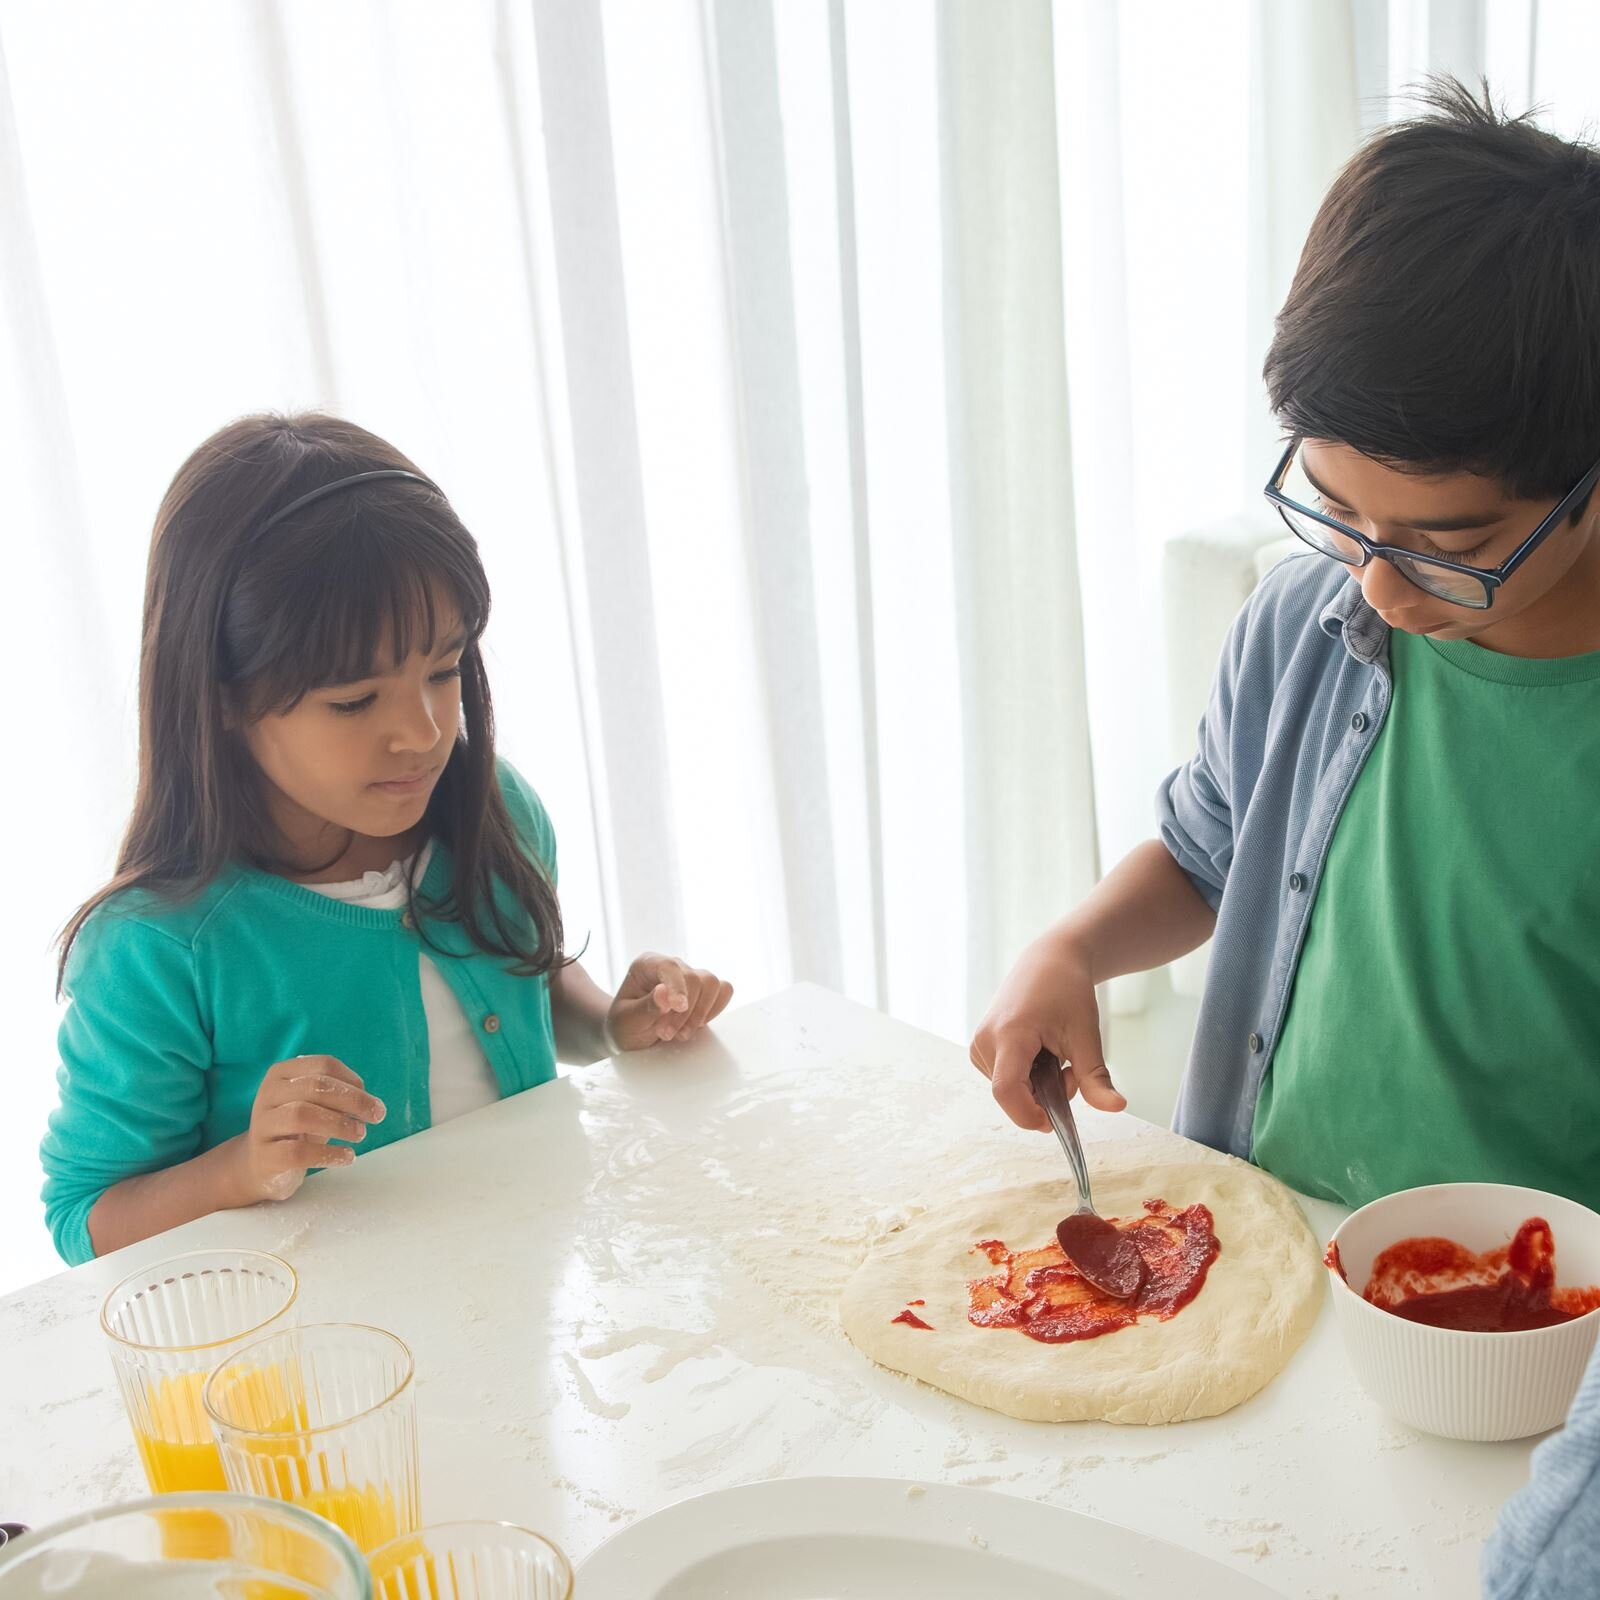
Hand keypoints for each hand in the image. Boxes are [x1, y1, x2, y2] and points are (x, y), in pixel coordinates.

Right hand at [228, 1056, 387, 1203]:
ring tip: (360, 1135)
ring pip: (302, 1115)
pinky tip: (347, 1157)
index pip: (323, 1065)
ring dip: (339, 1124)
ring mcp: (262, 1125)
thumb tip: (371, 1104)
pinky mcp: (264, 1157)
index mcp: (282, 1073)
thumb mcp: (317, 1105)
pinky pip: (297, 1152)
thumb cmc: (297, 1128)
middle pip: (314, 1087)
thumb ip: (339, 1096)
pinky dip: (328, 1154)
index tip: (371, 1101)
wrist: (261, 1165)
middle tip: (377, 1116)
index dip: (353, 1081)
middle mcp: (268, 1094)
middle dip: (353, 1101)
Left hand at [605, 953, 733, 1050]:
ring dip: (700, 1014)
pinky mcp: (703, 991)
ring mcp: (689, 977)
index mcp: (647, 965)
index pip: (670, 967)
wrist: (631, 1035)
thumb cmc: (624, 1026)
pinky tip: (695, 1024)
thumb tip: (664, 993)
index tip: (678, 1008)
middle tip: (666, 1034)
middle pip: (695, 979)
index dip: (678, 987)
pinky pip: (723, 991)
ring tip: (680, 1033)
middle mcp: (670, 966)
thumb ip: (644, 1008)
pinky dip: (714, 1010)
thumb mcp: (626, 1021)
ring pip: (712, 984)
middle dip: (685, 1013)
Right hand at [970, 934, 1125, 1131]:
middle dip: (1044, 1096)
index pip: (1006, 1091)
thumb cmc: (1067, 991)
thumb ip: (1096, 1077)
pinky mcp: (980, 1046)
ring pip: (1008, 1090)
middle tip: (1070, 1071)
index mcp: (1009, 1035)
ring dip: (1037, 1087)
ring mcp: (979, 1044)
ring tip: (1054, 1055)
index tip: (1054, 1121)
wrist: (1048, 961)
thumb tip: (1117, 1107)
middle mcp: (985, 1041)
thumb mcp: (1086, 1035)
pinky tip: (1038, 1053)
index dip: (1028, 1115)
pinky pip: (1003, 1078)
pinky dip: (1026, 1077)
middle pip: (1011, 1094)